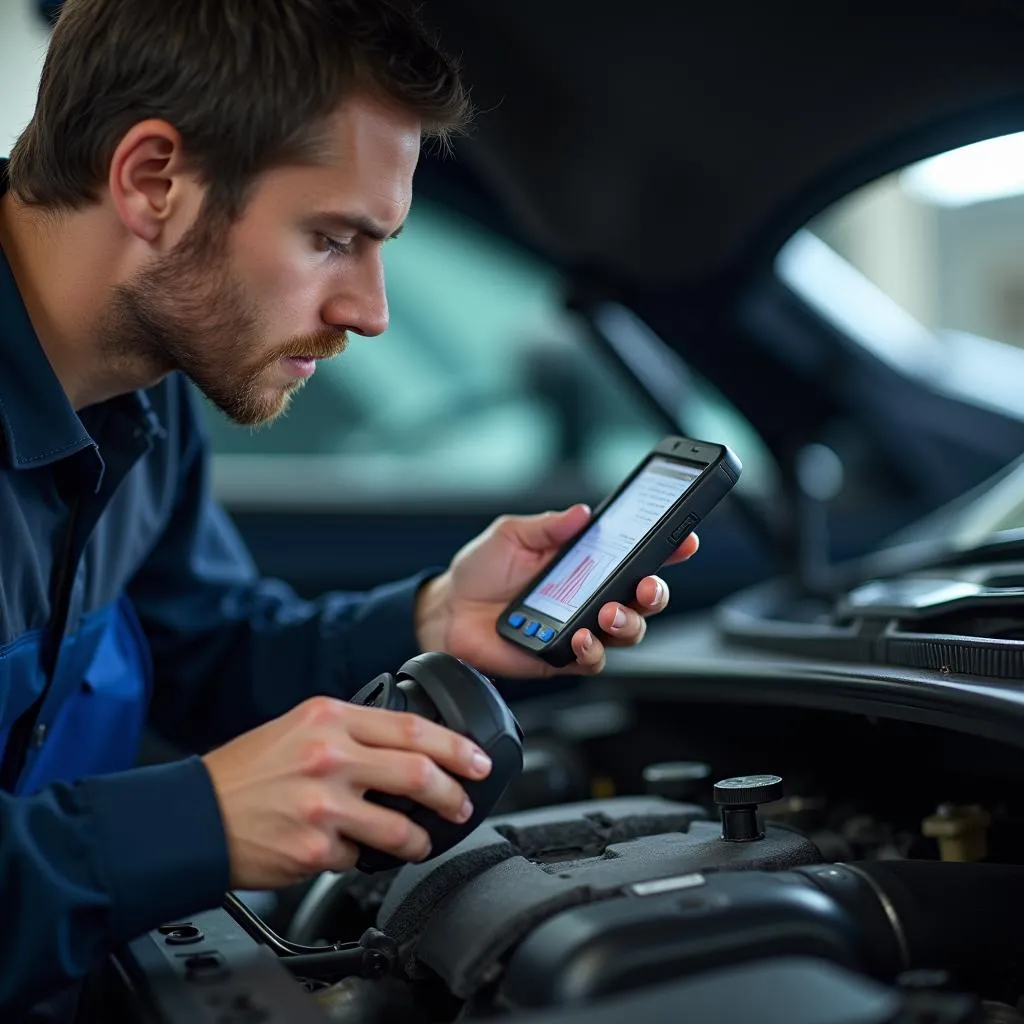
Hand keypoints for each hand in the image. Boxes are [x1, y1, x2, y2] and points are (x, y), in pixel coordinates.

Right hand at [202, 697, 492, 889]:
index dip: (455, 747)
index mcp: (329, 718)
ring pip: (399, 826)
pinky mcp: (313, 848)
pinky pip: (358, 858)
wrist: (192, 816)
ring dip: (420, 839)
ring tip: (420, 841)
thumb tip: (407, 747)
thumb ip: (351, 731)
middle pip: (417, 773)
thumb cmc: (246, 772)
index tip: (477, 760)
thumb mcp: (299, 728)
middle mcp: (329, 756)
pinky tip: (348, 850)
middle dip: (452, 794)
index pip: (412, 728)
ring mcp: (322, 804)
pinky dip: (361, 857)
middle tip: (461, 805)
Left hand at [415, 504, 698, 677]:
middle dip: (656, 591)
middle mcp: (592, 595)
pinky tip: (581, 638)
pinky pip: (592, 660)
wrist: (447, 610)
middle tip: (646, 586)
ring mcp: (581, 627)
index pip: (637, 554)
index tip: (684, 539)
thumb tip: (581, 513)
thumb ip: (547, 526)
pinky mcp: (563, 656)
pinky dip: (592, 650)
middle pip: (644, 598)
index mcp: (588, 561)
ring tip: (608, 613)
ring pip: (628, 632)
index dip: (667, 548)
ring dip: (627, 622)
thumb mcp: (511, 534)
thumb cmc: (482, 570)